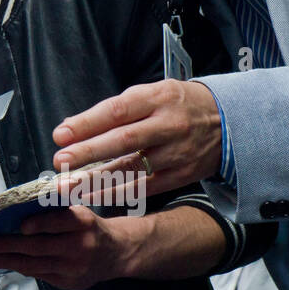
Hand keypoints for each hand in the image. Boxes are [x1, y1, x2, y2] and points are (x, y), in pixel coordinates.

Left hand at [0, 206, 135, 289]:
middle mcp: (80, 246)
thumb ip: (53, 210)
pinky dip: (17, 267)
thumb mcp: (78, 210)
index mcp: (83, 222)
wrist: (116, 253)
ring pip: (33, 265)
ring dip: (3, 261)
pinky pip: (37, 274)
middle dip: (6, 246)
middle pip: (39, 247)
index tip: (21, 226)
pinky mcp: (68, 282)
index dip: (40, 224)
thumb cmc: (88, 226)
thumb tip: (14, 210)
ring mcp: (74, 268)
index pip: (59, 222)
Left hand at [50, 79, 222, 195]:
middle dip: (88, 152)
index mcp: (157, 98)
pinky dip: (115, 193)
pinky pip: (143, 187)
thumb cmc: (176, 104)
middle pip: (123, 140)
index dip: (87, 124)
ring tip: (67, 186)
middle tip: (60, 160)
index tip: (61, 134)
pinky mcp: (180, 175)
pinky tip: (91, 195)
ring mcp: (176, 153)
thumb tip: (73, 127)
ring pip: (132, 169)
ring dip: (96, 179)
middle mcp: (168, 126)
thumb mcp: (151, 94)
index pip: (117, 111)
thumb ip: (116, 110)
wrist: (228, 121)